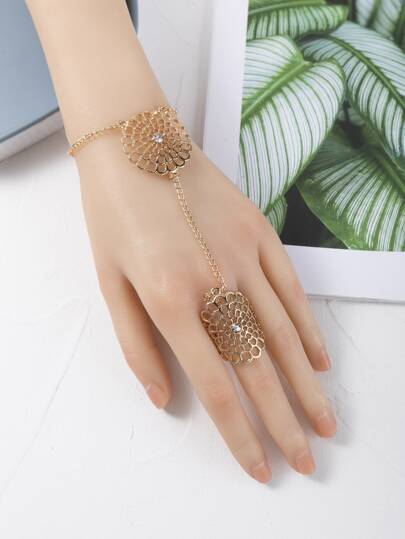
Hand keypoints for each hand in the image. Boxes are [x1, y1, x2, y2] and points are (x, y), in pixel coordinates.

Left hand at [76, 136, 335, 482]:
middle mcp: (213, 282)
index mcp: (169, 300)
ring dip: (306, 384)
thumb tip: (164, 398)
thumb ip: (136, 345)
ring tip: (325, 421)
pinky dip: (307, 327)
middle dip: (284, 421)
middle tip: (308, 458)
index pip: (215, 383)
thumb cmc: (114, 214)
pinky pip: (292, 288)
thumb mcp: (108, 282)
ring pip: (283, 332)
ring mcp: (243, 255)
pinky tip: (318, 359)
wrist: (137, 143)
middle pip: (258, 367)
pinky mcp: (260, 232)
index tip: (260, 463)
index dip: (239, 431)